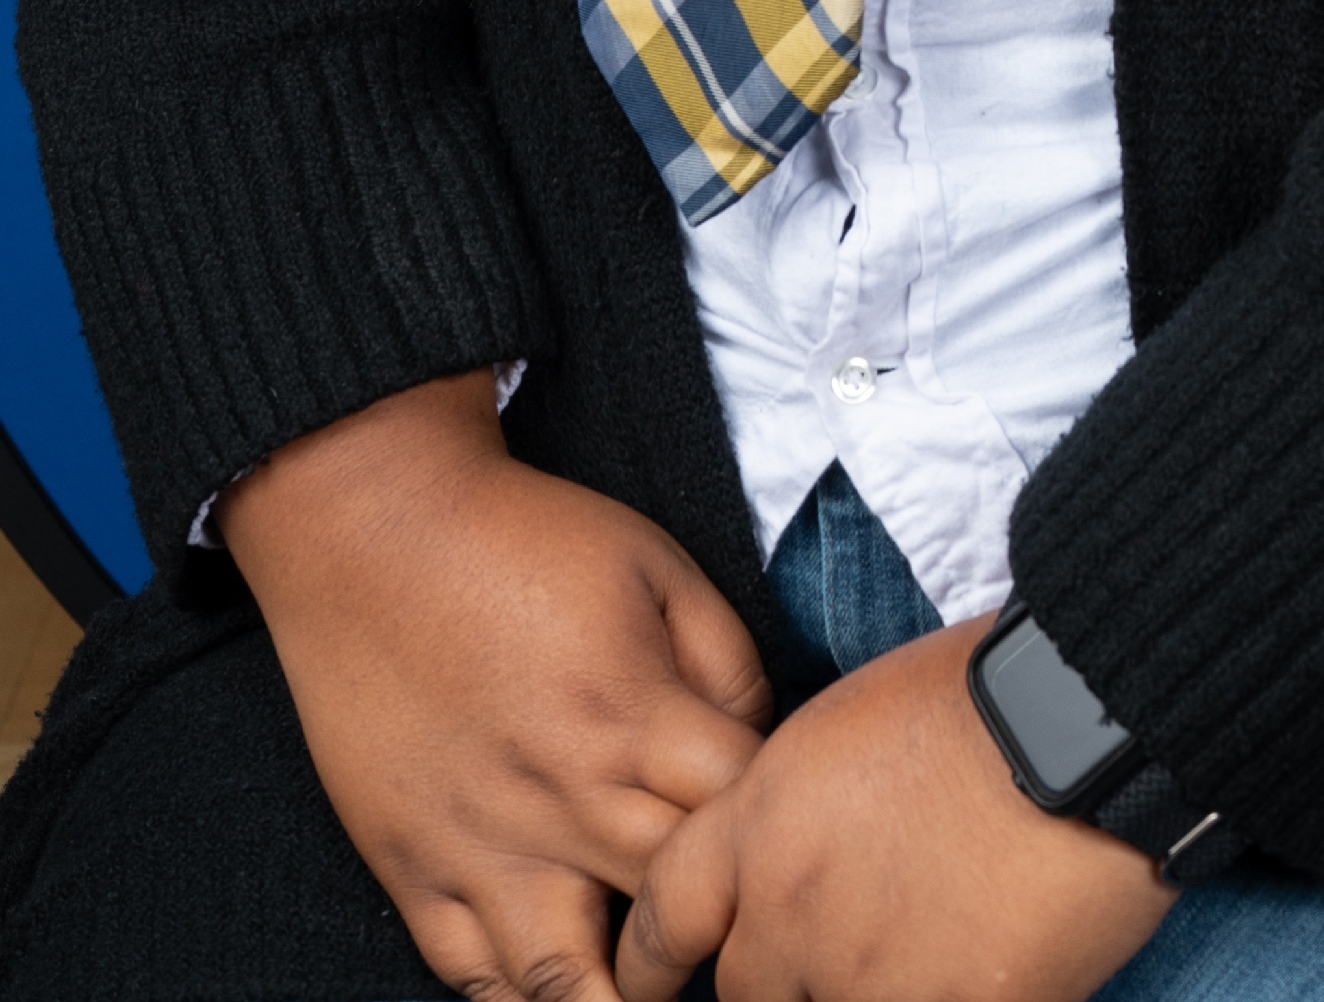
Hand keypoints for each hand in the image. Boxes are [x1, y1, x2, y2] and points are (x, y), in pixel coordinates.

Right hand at [221, 367, 771, 1001]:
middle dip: (716, 930)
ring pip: (564, 985)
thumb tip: (760, 744)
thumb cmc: (526, 540)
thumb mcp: (659, 564)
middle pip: (670, 910)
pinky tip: (563, 989)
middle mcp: (562, 801)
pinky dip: (520, 1000)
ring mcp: (480, 848)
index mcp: (634, 718)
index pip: (740, 817)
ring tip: (652, 990)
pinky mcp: (413, 869)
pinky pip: (469, 977)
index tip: (785, 823)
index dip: (775, 826)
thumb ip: (726, 662)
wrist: (377, 531)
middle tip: (741, 931)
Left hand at [615, 616, 1174, 1001]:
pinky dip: (938, 995)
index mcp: (762, 820)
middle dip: (779, 978)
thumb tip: (802, 857)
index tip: (654, 981)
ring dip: (864, 986)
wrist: (1080, 723)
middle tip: (838, 946)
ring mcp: (863, 976)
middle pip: (743, 992)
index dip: (649, 961)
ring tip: (926, 935)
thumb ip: (799, 808)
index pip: (665, 914)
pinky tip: (979, 963)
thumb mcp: (853, 725)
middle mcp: (791, 909)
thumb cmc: (982, 694)